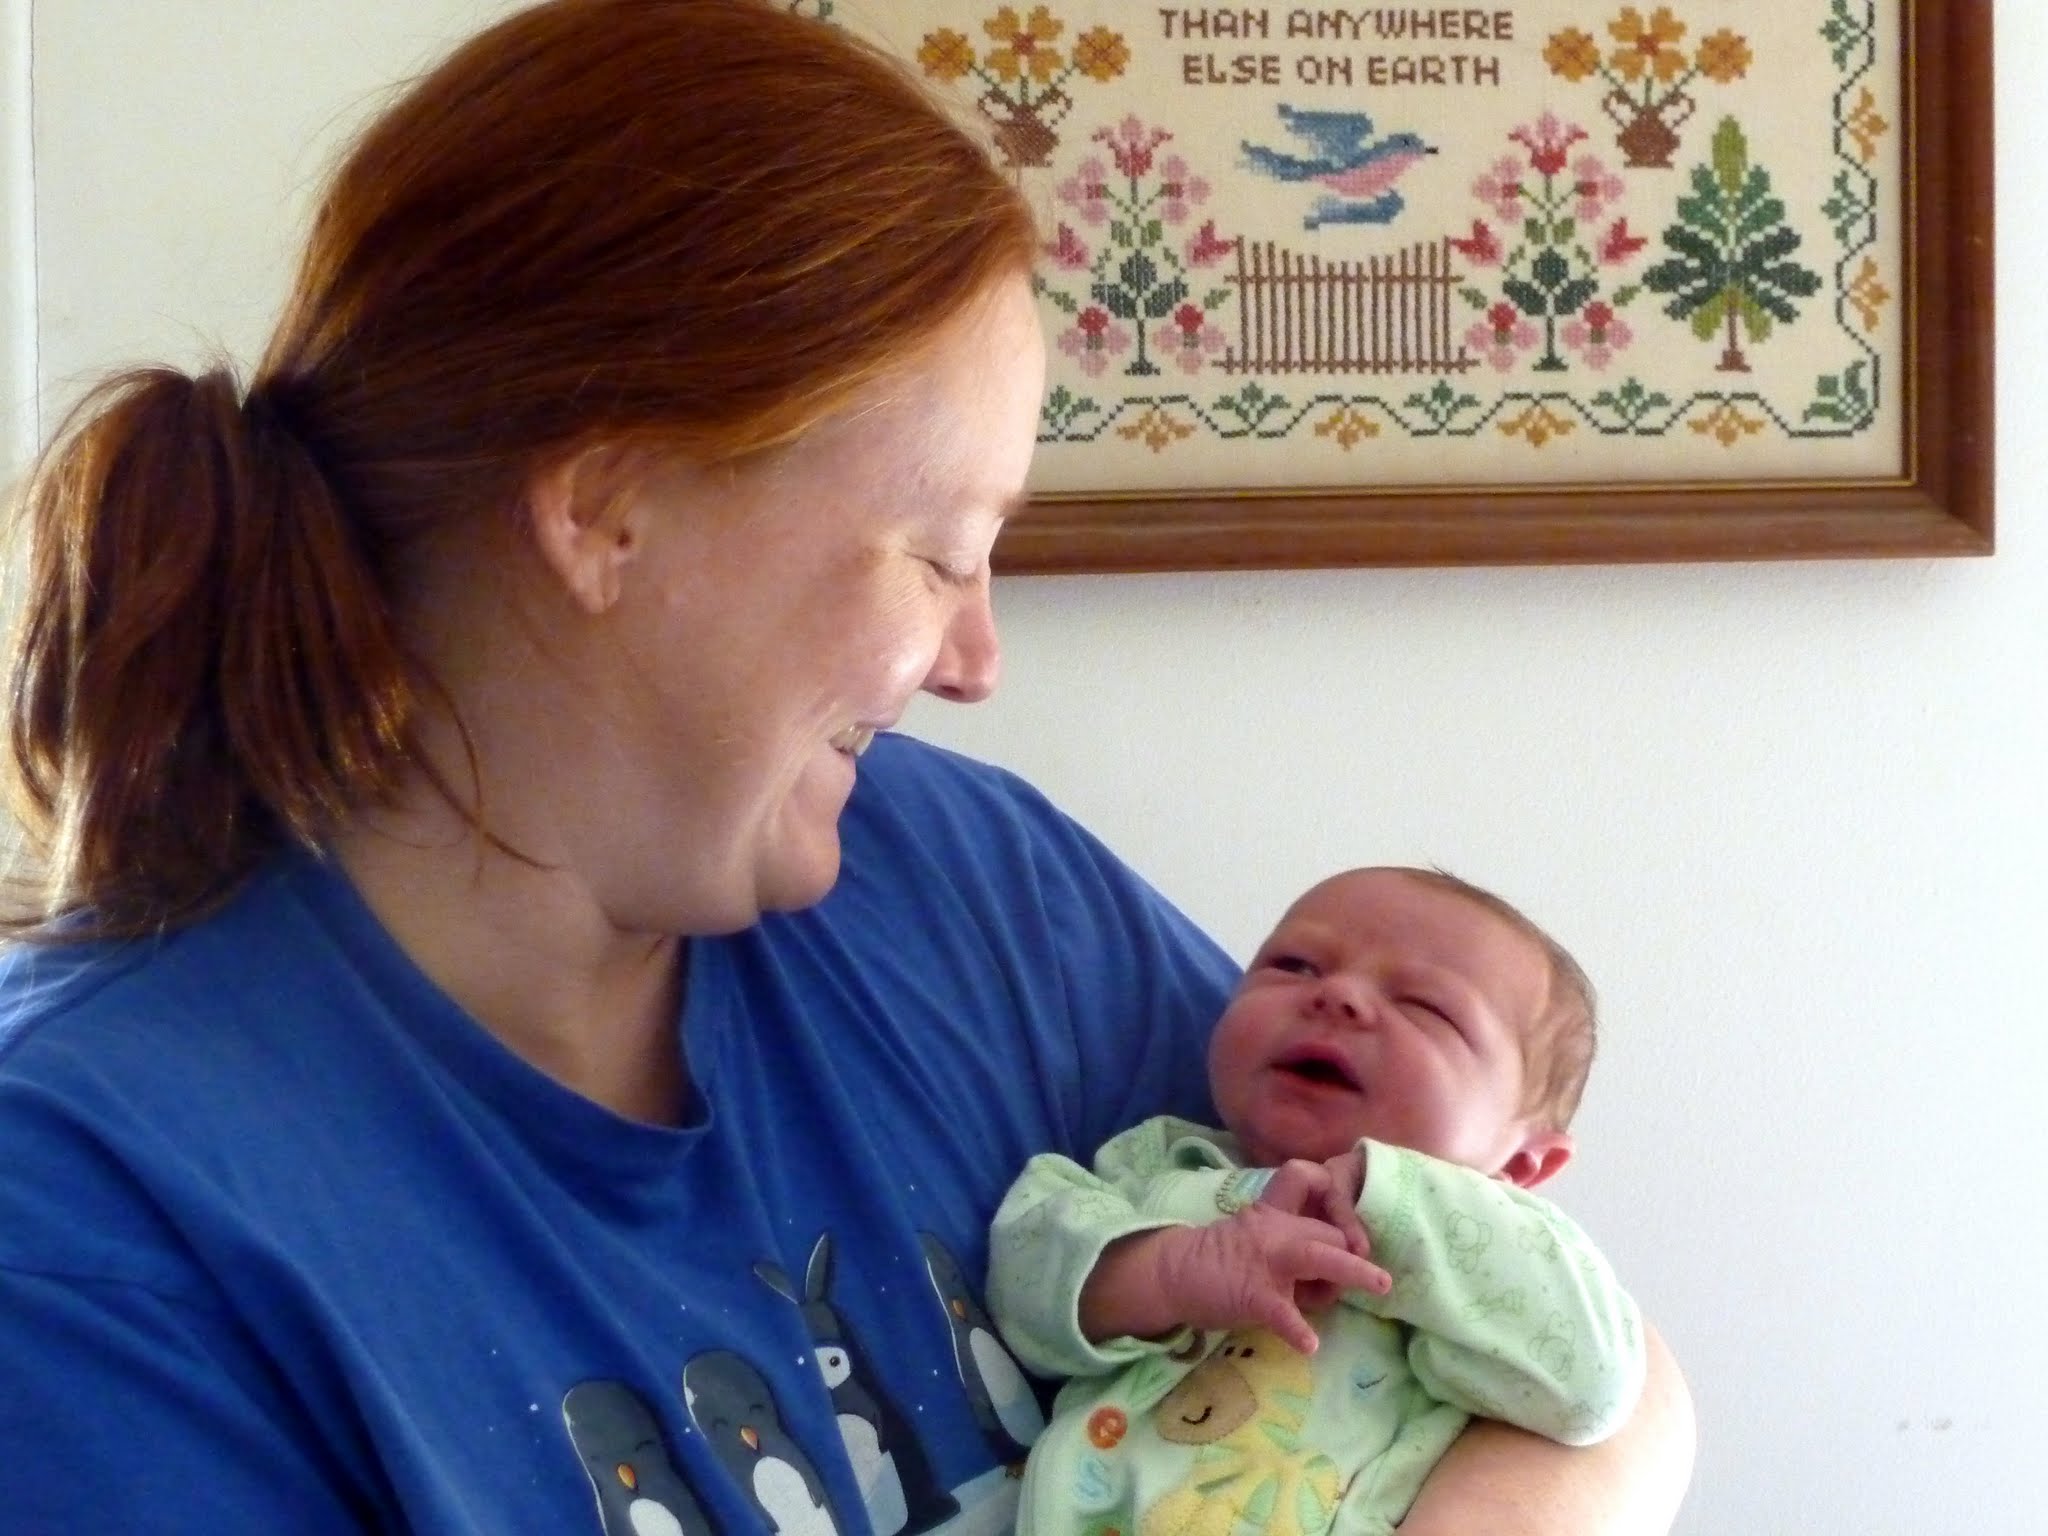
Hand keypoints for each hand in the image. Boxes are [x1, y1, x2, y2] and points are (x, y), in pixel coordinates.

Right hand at [1151, 1199, 1389, 1354]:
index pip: (1314, 1182)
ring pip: (1317, 1255)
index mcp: (1275, 1212)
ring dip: (1353, 1269)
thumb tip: (1335, 1280)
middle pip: (1330, 1233)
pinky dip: (1296, 1328)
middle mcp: (1275, 1228)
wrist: (1174, 1272)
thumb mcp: (1261, 1239)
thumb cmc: (1223, 1260)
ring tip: (1381, 1285)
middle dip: (1349, 1261)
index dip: (1340, 1201)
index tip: (1357, 1233)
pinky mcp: (1252, 1292)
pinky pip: (1280, 1310)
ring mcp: (1265, 1259)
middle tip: (1350, 1289)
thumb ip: (1297, 1248)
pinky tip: (1309, 1345)